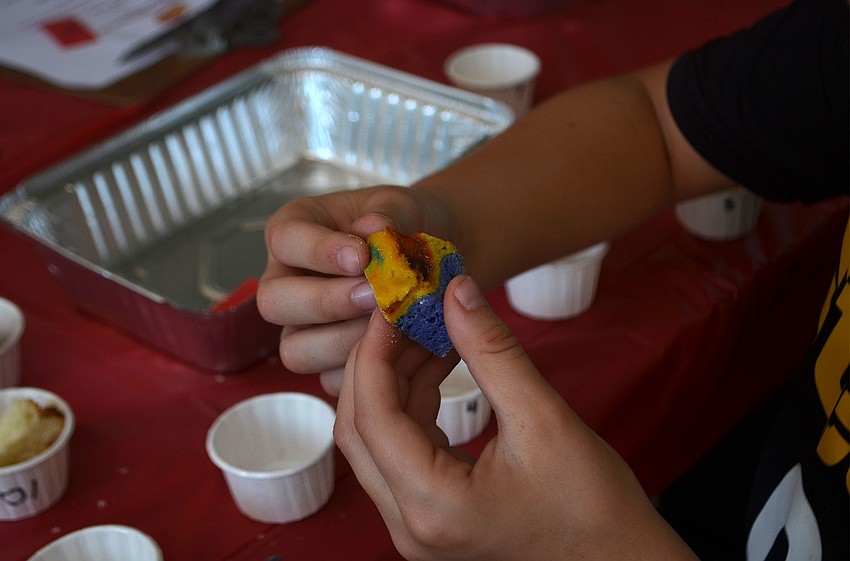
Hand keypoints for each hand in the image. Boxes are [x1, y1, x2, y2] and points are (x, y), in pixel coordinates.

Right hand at [257, 185, 450, 394]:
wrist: (431, 258)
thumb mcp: (400, 207)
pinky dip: (364, 367)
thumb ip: (388, 213)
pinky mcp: (326, 362)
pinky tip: (399, 349)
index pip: (284, 240)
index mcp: (294, 234)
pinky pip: (330, 379)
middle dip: (327, 303)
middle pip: (274, 303)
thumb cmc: (404, 225)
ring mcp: (301, 327)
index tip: (361, 257)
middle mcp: (287, 283)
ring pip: (296, 350)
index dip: (318, 251)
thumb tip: (375, 228)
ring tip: (390, 324)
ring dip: (344, 340)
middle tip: (375, 296)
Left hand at [335, 275, 697, 560]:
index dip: (376, 351)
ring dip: (397, 378)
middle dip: (377, 362)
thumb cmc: (592, 504)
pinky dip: (414, 401)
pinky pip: (403, 448)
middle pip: (362, 429)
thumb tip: (456, 292)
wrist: (618, 559)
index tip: (391, 302)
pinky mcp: (430, 513)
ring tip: (428, 328)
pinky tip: (438, 363)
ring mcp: (416, 522)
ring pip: (379, 437)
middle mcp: (410, 522)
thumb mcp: (543, 419)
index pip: (374, 417)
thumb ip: (493, 351)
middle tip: (404, 310)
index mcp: (432, 506)